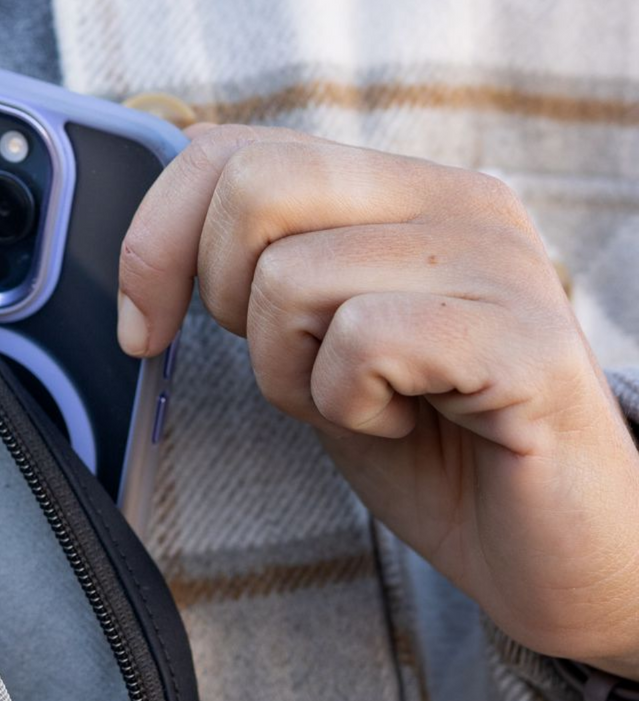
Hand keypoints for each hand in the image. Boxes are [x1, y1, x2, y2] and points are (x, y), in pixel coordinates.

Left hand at [117, 125, 638, 678]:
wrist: (552, 550)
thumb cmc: (429, 449)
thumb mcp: (314, 347)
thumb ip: (255, 278)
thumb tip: (150, 249)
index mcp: (401, 190)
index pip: (232, 149)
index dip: (156, 239)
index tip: (147, 327)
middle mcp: (457, 201)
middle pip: (254, 185)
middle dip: (223, 299)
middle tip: (292, 368)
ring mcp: (498, 261)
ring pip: (291, 279)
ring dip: (295, 376)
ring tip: (369, 405)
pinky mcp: (524, 337)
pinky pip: (362, 341)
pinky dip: (351, 407)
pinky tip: (408, 424)